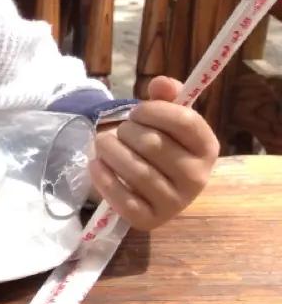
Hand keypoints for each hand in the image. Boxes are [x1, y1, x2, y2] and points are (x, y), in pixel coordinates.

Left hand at [91, 76, 219, 229]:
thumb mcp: (169, 122)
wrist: (156, 191)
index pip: (184, 122)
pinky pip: (123, 199)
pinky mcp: (150, 220)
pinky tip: (95, 165)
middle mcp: (197, 177)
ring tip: (102, 144)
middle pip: (153, 145)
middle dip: (126, 132)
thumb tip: (160, 83)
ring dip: (110, 152)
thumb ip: (166, 98)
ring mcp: (175, 203)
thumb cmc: (163, 149)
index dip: (154, 111)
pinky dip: (104, 179)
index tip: (136, 112)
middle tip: (117, 131)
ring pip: (136, 171)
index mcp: (207, 148)